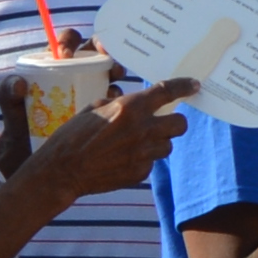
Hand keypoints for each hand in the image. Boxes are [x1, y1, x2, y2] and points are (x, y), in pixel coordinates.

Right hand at [22, 79, 199, 200]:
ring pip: (167, 145)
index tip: (194, 85)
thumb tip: (136, 105)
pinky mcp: (141, 172)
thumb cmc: (73, 135)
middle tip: (162, 122)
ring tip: (136, 142)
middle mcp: (143, 129)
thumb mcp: (94, 108)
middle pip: (180, 124)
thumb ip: (120, 104)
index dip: (184, 87)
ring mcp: (144, 153)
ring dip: (158, 142)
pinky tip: (123, 158)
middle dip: (174, 122)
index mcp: (130, 108)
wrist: (63, 170)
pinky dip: (142, 158)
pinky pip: (151, 162)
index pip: (167, 92)